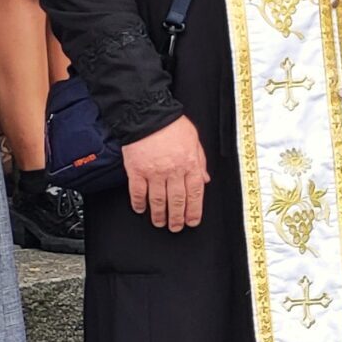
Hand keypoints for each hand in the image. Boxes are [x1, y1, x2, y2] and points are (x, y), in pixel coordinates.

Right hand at [121, 116, 209, 231]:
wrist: (148, 114)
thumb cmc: (171, 124)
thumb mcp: (194, 140)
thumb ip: (200, 161)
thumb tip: (205, 179)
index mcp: (189, 163)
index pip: (195, 193)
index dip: (194, 210)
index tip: (192, 220)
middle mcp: (173, 170)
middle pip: (177, 200)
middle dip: (177, 217)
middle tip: (176, 226)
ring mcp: (154, 172)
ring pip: (158, 200)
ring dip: (159, 215)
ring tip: (160, 222)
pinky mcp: (136, 170)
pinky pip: (138, 192)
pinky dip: (139, 203)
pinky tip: (141, 209)